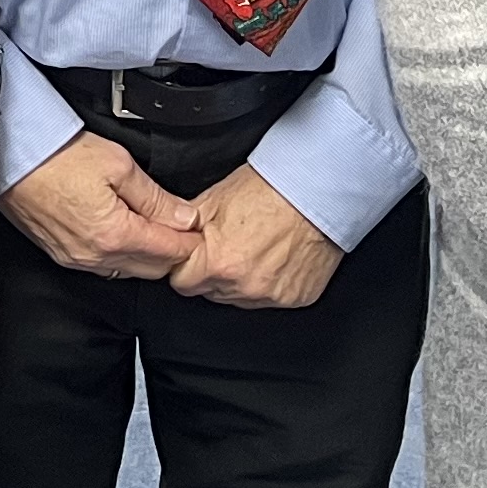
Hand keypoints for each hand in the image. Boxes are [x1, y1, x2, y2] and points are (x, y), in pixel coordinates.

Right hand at [0, 130, 198, 280]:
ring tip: (154, 226)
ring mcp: (76, 259)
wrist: (12, 153)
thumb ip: (156, 198)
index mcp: (114, 235)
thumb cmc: (57, 153)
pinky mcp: (61, 254)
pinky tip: (125, 232)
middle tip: (182, 228)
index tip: (199, 230)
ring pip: (128, 269)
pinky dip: (122, 254)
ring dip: (147, 254)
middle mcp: (95, 256)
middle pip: (152, 268)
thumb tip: (185, 217)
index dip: (191, 241)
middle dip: (172, 251)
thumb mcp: (118, 164)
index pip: (169, 252)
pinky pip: (104, 265)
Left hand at [165, 163, 341, 306]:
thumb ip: (185, 227)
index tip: (194, 254)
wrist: (316, 190)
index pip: (181, 283)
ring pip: (238, 298)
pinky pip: (269, 298)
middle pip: (210, 292)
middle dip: (212, 272)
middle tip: (228, 243)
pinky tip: (274, 256)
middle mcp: (245, 286)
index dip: (185, 265)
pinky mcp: (296, 298)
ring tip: (253, 246)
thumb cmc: (269, 189)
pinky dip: (268, 282)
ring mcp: (272, 296)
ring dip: (239, 279)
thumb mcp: (213, 200)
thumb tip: (170, 237)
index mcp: (219, 264)